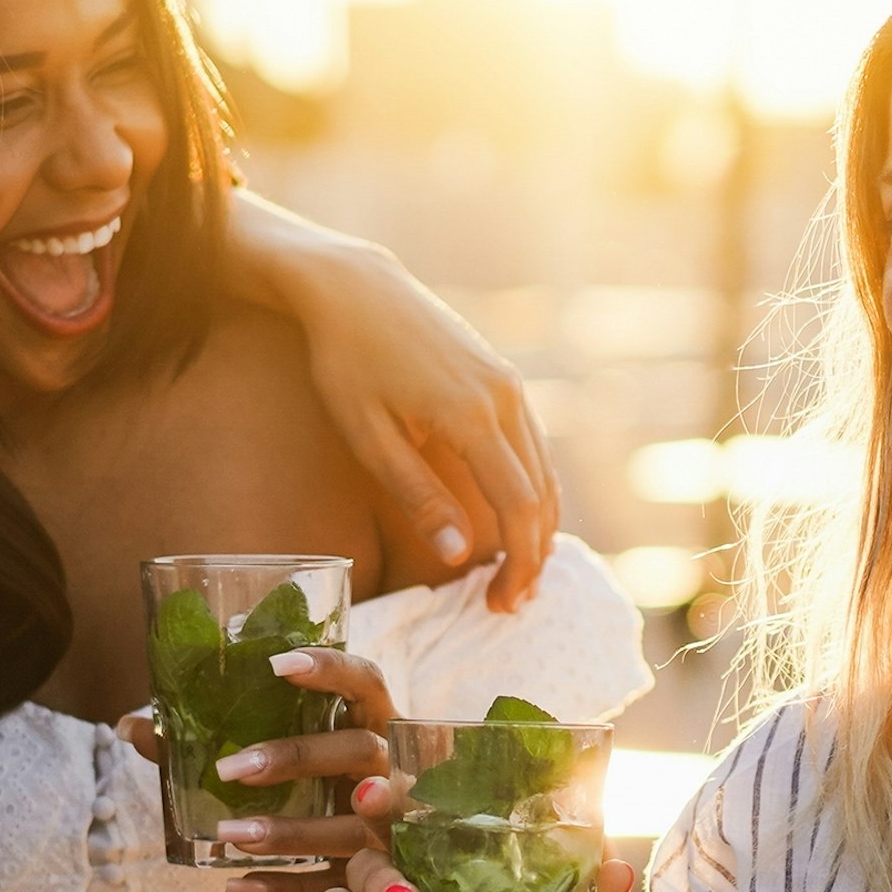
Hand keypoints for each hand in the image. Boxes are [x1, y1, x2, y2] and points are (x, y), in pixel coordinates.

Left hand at [112, 647, 395, 891]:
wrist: (387, 863)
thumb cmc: (318, 784)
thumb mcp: (281, 754)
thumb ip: (209, 739)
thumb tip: (129, 725)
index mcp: (372, 722)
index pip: (363, 682)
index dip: (329, 669)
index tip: (276, 665)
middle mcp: (389, 769)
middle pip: (359, 751)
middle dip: (296, 757)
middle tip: (230, 769)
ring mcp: (391, 826)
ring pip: (352, 826)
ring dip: (291, 830)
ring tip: (229, 836)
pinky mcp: (380, 879)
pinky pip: (335, 885)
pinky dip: (286, 890)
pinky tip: (239, 886)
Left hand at [234, 189, 556, 608]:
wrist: (355, 287)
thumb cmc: (347, 361)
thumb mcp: (369, 436)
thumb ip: (418, 496)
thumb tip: (461, 555)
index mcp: (472, 417)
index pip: (518, 508)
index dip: (517, 564)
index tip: (500, 605)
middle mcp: (505, 399)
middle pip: (541, 496)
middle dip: (531, 557)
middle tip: (506, 603)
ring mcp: (510, 385)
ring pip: (544, 473)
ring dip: (536, 528)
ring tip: (513, 572)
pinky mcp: (503, 378)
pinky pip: (532, 448)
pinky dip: (530, 492)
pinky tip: (511, 520)